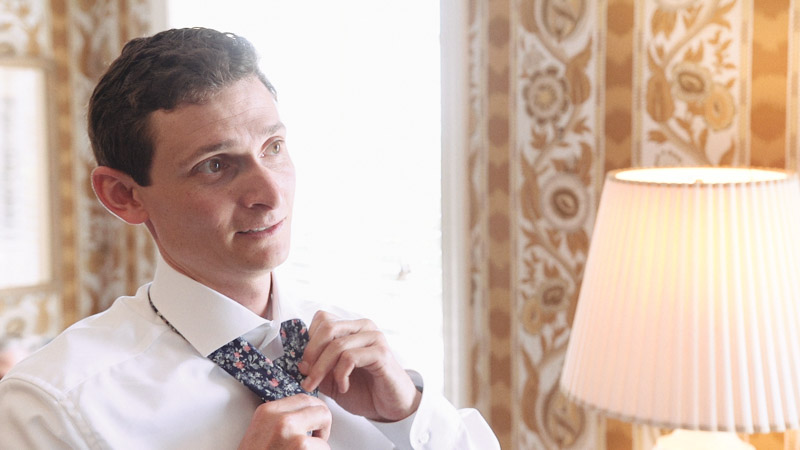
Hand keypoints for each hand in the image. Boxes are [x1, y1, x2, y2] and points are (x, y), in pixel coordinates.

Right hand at [238, 394, 330, 449]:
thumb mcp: (261, 432)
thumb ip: (280, 419)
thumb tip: (306, 413)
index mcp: (268, 411)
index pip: (304, 398)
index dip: (314, 412)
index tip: (313, 425)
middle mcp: (279, 418)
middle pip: (319, 409)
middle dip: (324, 425)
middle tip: (318, 440)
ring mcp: (291, 432)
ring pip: (324, 431)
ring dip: (320, 446)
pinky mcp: (302, 447)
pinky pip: (324, 449)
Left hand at [298, 311, 421, 421]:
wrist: (390, 407)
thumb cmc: (364, 390)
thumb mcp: (332, 379)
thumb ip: (317, 367)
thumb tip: (301, 362)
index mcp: (351, 328)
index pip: (322, 319)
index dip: (308, 342)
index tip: (303, 365)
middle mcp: (363, 327)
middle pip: (327, 327)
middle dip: (311, 354)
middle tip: (306, 377)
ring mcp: (374, 338)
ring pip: (337, 344)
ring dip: (321, 369)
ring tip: (319, 386)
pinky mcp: (381, 353)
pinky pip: (350, 358)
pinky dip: (340, 374)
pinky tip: (343, 387)